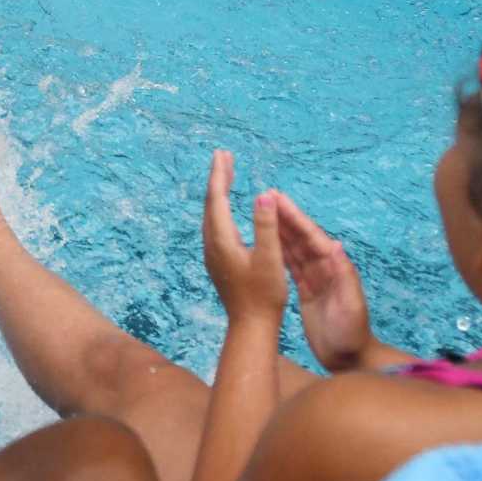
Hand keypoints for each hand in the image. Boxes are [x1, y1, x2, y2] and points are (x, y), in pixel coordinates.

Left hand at [200, 152, 287, 322]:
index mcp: (222, 240)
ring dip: (219, 193)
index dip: (220, 175)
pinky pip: (216, 225)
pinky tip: (227, 209)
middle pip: (211, 204)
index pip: (218, 199)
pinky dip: (221, 209)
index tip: (223, 154)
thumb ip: (266, 226)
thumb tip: (263, 194)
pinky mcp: (219, 261)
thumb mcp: (270, 258)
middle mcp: (212, 244)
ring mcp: (213, 254)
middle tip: (224, 156)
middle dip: (218, 178)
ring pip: (212, 215)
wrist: (251, 326)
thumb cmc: (264, 295)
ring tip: (226, 175)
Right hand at [276, 192, 372, 371]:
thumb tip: (335, 245)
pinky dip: (278, 251)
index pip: (313, 237)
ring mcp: (315, 278)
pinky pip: (290, 265)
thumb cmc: (352, 335)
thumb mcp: (351, 307)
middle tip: (266, 196)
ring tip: (262, 211)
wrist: (349, 359)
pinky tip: (266, 242)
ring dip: (280, 229)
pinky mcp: (306, 290)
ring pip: (293, 248)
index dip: (296, 217)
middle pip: (301, 237)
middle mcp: (325, 269)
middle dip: (285, 217)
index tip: (279, 199)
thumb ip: (345, 276)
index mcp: (335, 269)